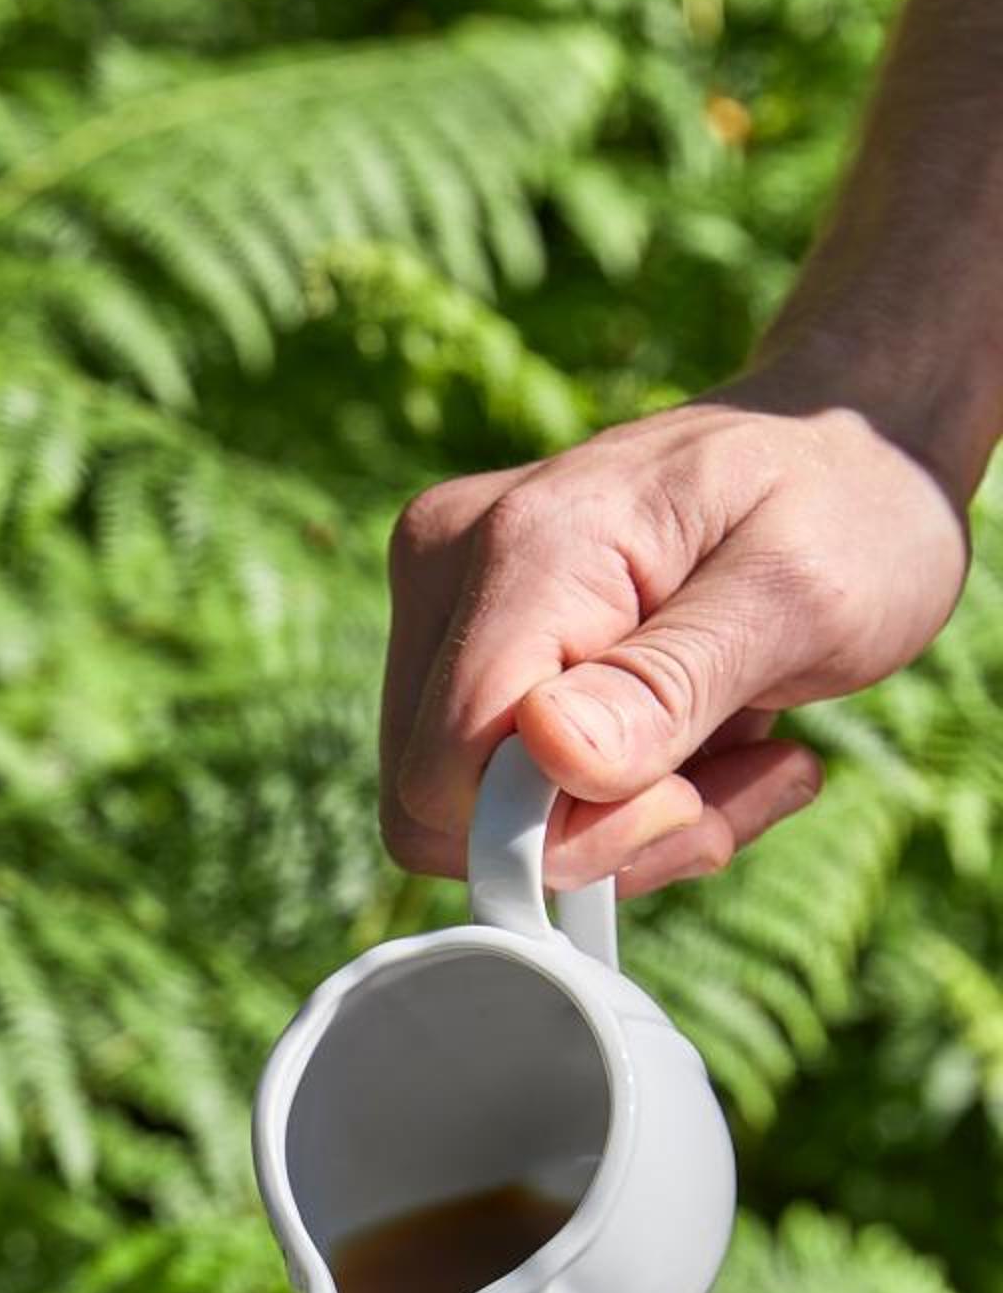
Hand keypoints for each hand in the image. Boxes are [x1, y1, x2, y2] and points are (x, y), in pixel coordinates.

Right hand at [379, 385, 970, 892]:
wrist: (850, 454)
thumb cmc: (846, 510)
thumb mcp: (801, 598)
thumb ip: (669, 683)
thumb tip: (550, 752)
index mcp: (525, 543)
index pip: (449, 769)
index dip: (557, 832)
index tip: (688, 801)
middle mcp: (447, 565)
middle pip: (444, 808)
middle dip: (596, 837)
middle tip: (731, 784)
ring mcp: (443, 603)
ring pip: (472, 819)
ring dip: (621, 828)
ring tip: (739, 752)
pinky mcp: (462, 646)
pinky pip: (498, 799)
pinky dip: (610, 809)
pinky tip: (704, 749)